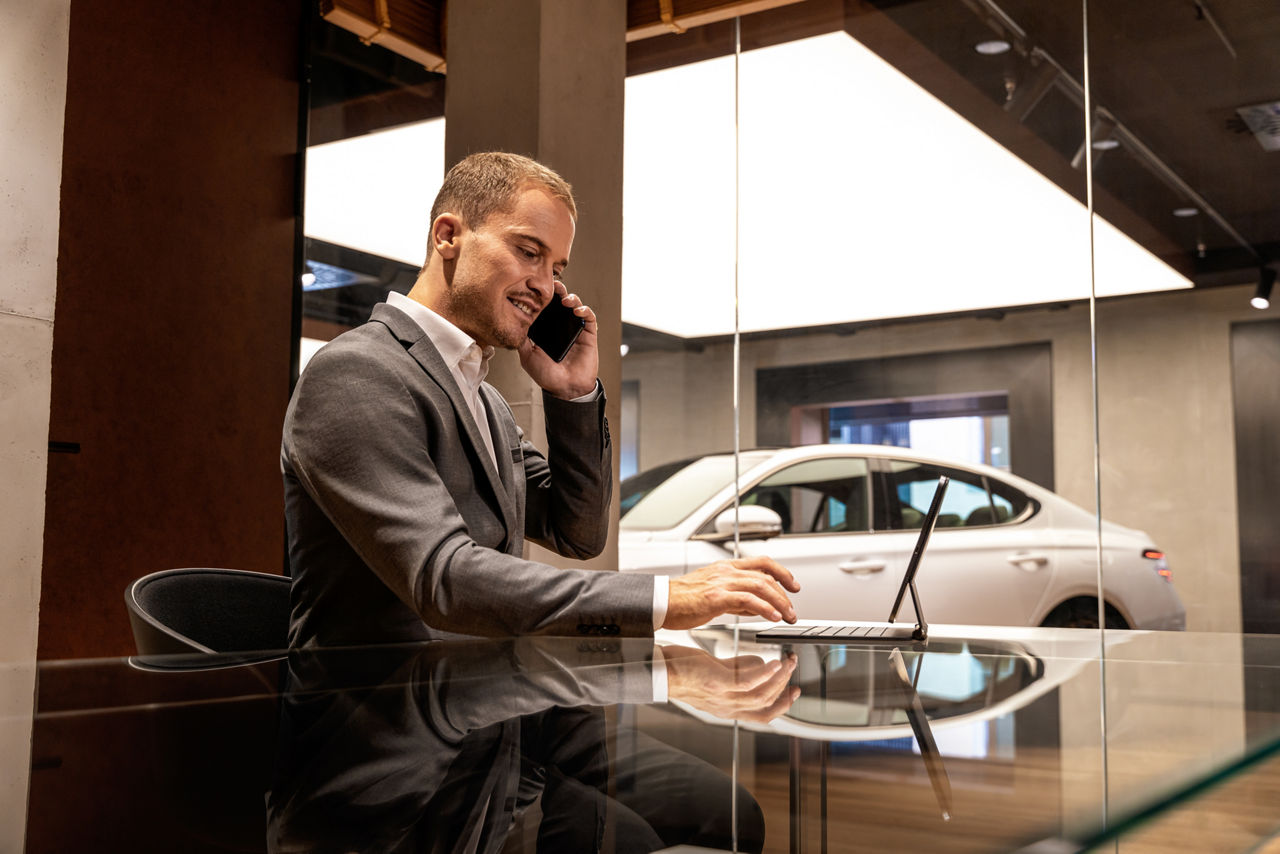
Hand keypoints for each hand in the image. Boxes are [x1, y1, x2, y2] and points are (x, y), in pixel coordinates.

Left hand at [517, 281, 598, 399]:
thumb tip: (513, 323)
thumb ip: (522, 339)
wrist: (565, 388)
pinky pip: (589, 317)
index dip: (543, 297)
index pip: (545, 308)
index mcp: (547, 330)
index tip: (537, 288)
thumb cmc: (547, 375)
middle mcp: (561, 327)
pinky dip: (584, 310)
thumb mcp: (527, 356)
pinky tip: (577, 311)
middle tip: (553, 285)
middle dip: (558, 291)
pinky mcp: (588, 334)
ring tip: (565, 299)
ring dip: (571, 298)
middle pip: (560, 302)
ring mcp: (575, 329)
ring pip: (575, 305)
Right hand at [662, 556, 799, 630]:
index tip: (793, 585)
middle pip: (766, 576)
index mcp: (725, 568)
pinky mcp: (715, 597)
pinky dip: (764, 607)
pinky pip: (747, 599)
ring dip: (779, 602)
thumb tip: (757, 607)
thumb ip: (737, 600)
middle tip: (792, 611)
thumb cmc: (681, 600)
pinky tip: (772, 616)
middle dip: (785, 594)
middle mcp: (725, 572)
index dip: (782, 572)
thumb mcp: (714, 595)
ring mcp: (721, 583)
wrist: (659, 602)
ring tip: (788, 616)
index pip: (762, 563)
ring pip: (760, 586)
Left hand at [662, 644, 799, 722]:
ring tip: (788, 662)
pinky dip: (765, 673)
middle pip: (766, 704)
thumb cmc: (684, 670)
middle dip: (785, 686)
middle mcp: (727, 707)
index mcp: (728, 708)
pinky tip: (774, 662)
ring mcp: (723, 697)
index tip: (795, 691)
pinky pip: (749, 682)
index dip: (783, 706)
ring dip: (779, 678)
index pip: (763, 715)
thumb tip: (761, 664)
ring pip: (762, 693)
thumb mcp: (717, 674)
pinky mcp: (718, 683)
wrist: (660, 670)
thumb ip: (739, 671)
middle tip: (794, 667)